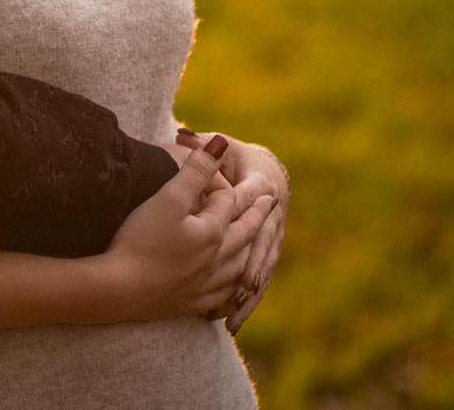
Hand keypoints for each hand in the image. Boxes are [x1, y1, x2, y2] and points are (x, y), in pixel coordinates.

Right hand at [101, 136, 274, 322]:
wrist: (118, 289)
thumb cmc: (141, 240)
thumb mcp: (168, 198)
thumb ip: (196, 171)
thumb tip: (220, 144)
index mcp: (213, 232)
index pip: (227, 200)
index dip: (221, 181)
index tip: (219, 170)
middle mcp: (216, 260)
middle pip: (242, 234)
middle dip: (256, 215)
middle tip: (269, 203)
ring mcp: (204, 285)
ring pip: (237, 268)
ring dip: (250, 253)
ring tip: (255, 246)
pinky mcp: (188, 303)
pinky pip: (220, 297)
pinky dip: (230, 290)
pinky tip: (228, 291)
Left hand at [177, 127, 287, 333]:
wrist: (263, 174)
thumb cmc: (236, 158)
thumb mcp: (222, 147)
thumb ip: (201, 143)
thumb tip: (183, 132)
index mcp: (261, 187)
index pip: (255, 208)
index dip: (248, 225)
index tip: (236, 241)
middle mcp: (270, 217)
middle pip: (262, 248)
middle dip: (252, 272)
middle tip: (240, 292)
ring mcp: (269, 240)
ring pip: (261, 270)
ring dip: (249, 296)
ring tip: (233, 318)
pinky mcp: (261, 256)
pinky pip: (255, 281)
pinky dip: (244, 301)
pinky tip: (229, 321)